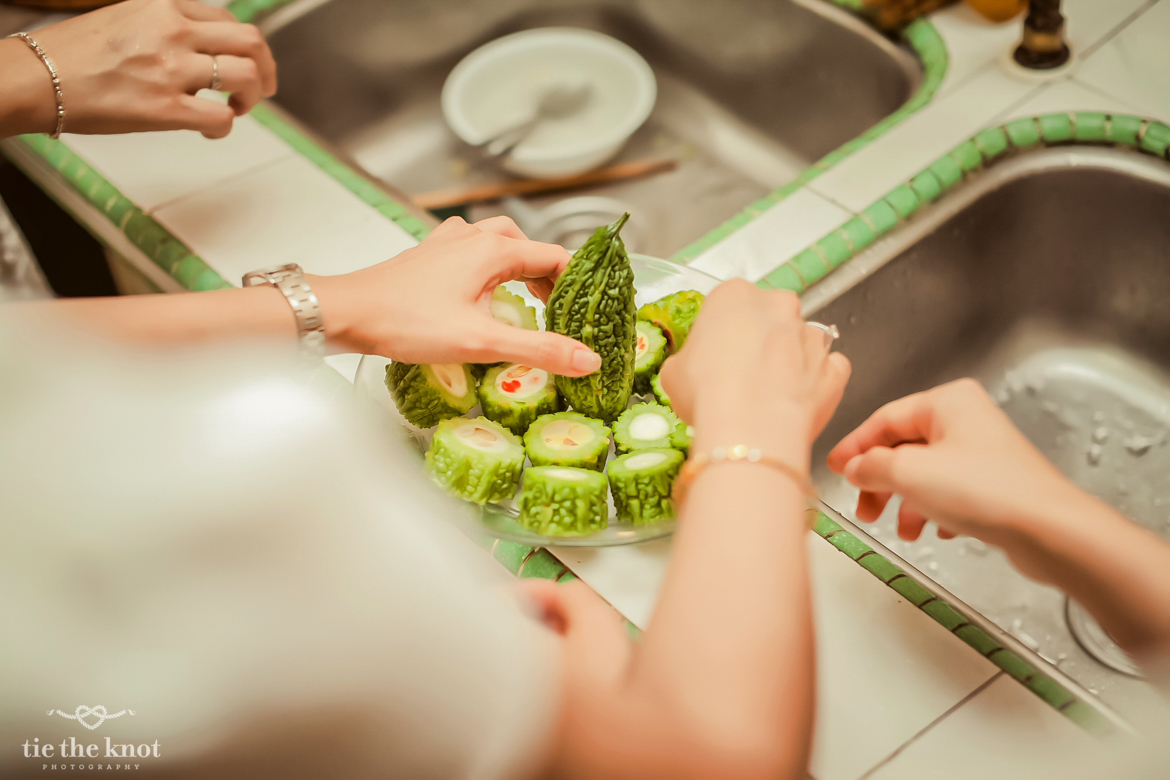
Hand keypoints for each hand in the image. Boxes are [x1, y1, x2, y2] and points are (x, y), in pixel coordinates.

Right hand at [6, 0, 275, 138]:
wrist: (34, 77)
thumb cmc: (72, 55)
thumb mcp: (126, 19)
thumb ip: (165, 29)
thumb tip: (198, 51)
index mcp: (164, 7)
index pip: (228, 20)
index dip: (245, 46)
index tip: (246, 63)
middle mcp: (173, 31)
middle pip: (250, 42)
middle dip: (266, 69)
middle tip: (262, 89)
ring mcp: (171, 69)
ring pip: (246, 76)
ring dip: (251, 97)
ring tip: (236, 109)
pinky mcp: (165, 107)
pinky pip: (221, 117)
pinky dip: (225, 128)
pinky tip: (210, 131)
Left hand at [312, 216, 602, 376]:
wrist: (345, 313)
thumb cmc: (406, 322)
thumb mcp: (481, 342)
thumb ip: (539, 349)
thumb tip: (588, 359)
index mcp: (494, 249)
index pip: (555, 257)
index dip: (577, 286)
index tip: (586, 313)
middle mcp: (473, 236)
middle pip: (530, 247)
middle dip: (550, 277)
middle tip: (558, 312)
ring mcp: (448, 242)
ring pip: (500, 243)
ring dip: (519, 267)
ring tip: (526, 299)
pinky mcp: (429, 255)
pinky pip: (473, 250)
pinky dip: (490, 266)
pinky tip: (481, 291)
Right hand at [660, 281, 850, 467]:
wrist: (749, 431)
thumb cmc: (707, 394)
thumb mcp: (674, 373)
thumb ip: (690, 360)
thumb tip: (694, 370)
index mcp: (734, 295)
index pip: (728, 305)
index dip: (721, 334)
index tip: (715, 356)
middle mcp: (778, 305)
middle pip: (769, 317)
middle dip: (760, 340)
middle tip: (742, 375)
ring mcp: (811, 335)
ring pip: (801, 342)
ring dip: (789, 361)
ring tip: (769, 396)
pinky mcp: (835, 368)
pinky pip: (828, 370)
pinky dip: (817, 383)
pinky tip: (797, 402)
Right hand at [827, 378, 1080, 546]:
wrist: (1048, 530)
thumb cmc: (988, 491)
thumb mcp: (909, 473)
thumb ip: (871, 467)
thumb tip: (854, 468)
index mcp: (947, 402)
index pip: (884, 419)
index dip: (855, 447)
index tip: (836, 468)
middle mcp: (966, 420)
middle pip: (904, 448)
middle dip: (881, 482)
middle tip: (866, 508)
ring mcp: (982, 452)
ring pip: (925, 473)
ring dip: (906, 502)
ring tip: (902, 529)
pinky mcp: (994, 483)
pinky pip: (949, 492)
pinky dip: (934, 510)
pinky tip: (935, 531)